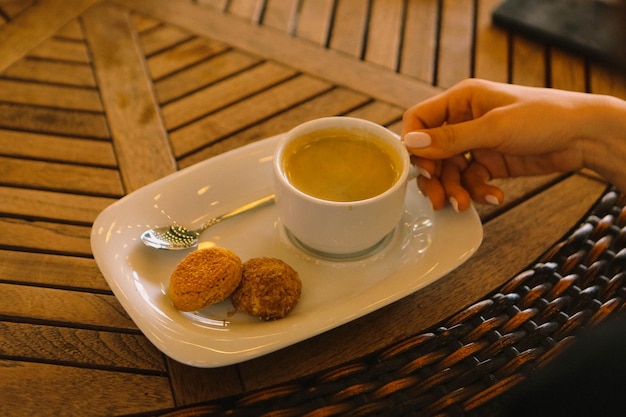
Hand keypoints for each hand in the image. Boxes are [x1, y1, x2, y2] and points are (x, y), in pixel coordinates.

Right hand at [401, 78, 616, 211]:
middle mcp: (464, 120)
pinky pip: (471, 180)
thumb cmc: (545, 116)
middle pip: (432, 152)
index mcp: (461, 100)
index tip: (418, 168)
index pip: (419, 119)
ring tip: (464, 204)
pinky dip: (477, 192)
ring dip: (455, 189)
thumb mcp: (493, 128)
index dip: (413, 144)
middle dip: (434, 177)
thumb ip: (451, 139)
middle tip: (438, 198)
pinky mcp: (490, 162)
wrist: (585, 136)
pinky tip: (493, 197)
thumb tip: (411, 143)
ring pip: (450, 171)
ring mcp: (477, 143)